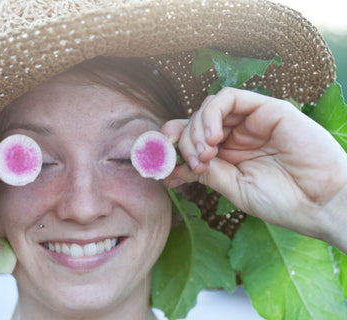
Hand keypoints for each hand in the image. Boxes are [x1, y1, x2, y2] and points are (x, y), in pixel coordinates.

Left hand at [163, 88, 346, 250]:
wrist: (322, 203)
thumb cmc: (282, 201)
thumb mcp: (232, 187)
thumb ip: (204, 171)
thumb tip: (169, 166)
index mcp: (228, 154)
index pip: (190, 139)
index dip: (171, 146)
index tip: (160, 162)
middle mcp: (236, 134)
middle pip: (194, 122)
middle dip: (183, 140)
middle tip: (191, 163)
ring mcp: (251, 120)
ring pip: (207, 108)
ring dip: (196, 128)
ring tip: (204, 154)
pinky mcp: (266, 108)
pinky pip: (229, 97)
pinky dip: (211, 114)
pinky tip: (213, 138)